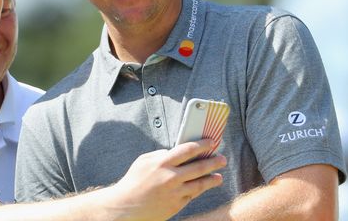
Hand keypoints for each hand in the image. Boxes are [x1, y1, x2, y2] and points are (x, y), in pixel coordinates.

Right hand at [109, 139, 225, 219]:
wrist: (125, 206)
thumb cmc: (133, 182)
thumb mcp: (143, 161)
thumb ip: (160, 155)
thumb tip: (174, 152)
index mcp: (162, 162)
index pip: (187, 150)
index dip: (202, 145)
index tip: (212, 142)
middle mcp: (171, 177)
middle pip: (198, 167)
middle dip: (213, 162)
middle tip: (222, 159)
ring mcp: (175, 192)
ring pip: (200, 184)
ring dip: (212, 179)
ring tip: (219, 177)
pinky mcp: (176, 205)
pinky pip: (191, 196)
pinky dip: (198, 190)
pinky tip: (203, 187)